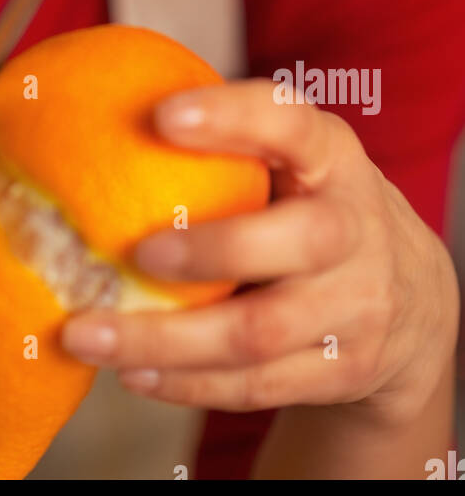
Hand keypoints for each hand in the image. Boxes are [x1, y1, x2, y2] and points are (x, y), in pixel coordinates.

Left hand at [60, 81, 459, 424]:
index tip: (162, 114)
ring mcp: (357, 305)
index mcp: (332, 155)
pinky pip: (256, 385)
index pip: (291, 123)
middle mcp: (355, 227)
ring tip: (89, 333)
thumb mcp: (289, 157)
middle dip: (214, 250)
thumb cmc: (306, 203)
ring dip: (167, 339)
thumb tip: (92, 110)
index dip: (232, 117)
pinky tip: (130, 373)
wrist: (406, 295)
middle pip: (299, 241)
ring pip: (260, 332)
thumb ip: (224, 139)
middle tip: (137, 251)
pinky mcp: (341, 370)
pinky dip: (186, 383)